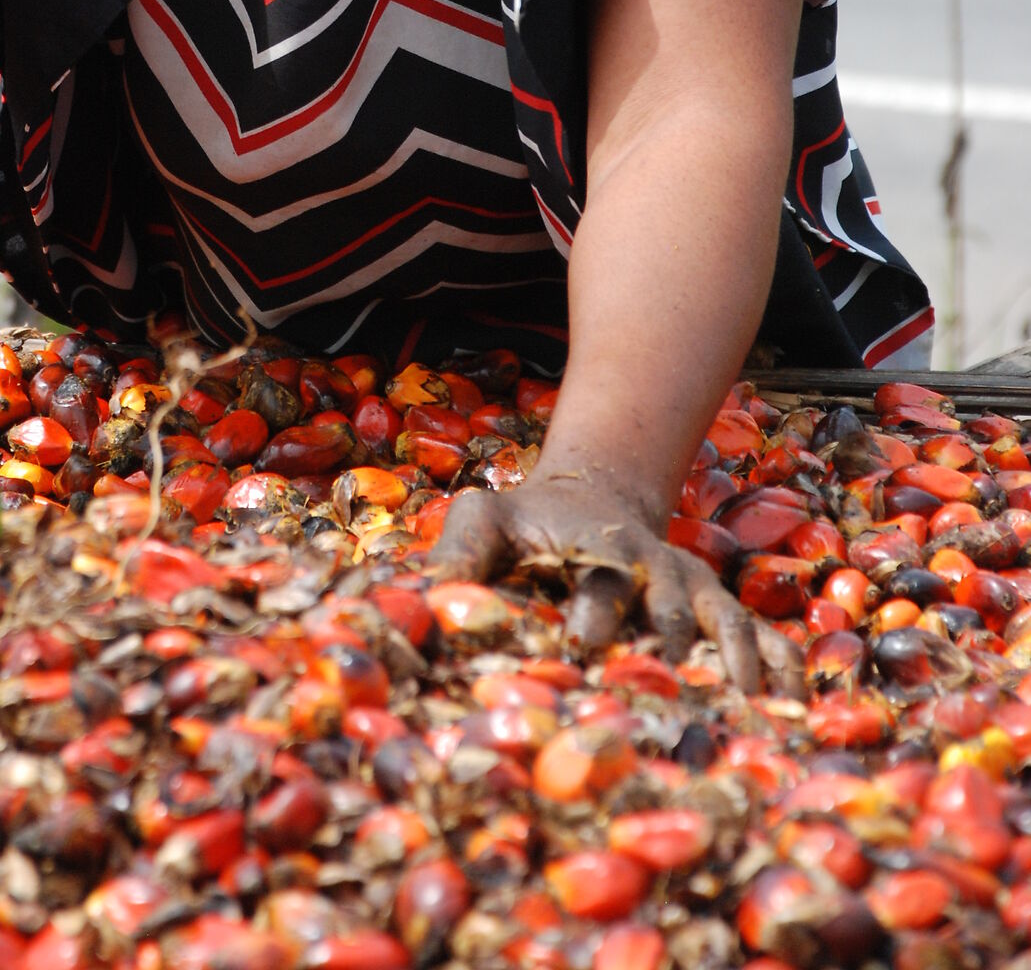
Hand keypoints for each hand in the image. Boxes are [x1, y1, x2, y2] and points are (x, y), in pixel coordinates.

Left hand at [428, 470, 802, 696]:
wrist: (595, 497)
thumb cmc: (528, 521)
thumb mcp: (487, 518)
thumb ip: (458, 552)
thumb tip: (421, 599)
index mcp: (597, 554)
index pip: (598, 583)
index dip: (593, 610)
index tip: (583, 643)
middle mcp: (654, 573)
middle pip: (670, 613)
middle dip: (672, 654)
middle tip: (674, 702)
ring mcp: (693, 593)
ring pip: (725, 626)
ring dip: (737, 668)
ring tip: (750, 717)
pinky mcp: (718, 611)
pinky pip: (761, 636)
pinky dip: (782, 666)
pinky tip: (795, 706)